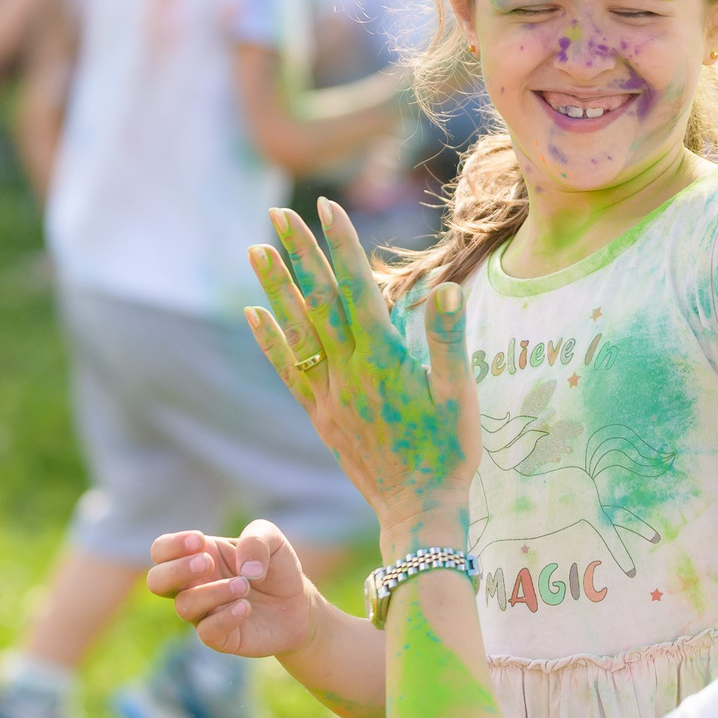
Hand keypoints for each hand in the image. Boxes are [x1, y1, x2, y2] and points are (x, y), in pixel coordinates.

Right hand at [147, 521, 323, 658]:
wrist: (299, 605)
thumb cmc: (276, 568)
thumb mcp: (273, 540)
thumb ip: (256, 540)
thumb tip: (244, 569)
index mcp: (199, 556)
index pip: (161, 550)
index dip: (172, 546)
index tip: (200, 541)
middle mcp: (194, 586)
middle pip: (156, 582)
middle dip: (176, 571)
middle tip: (208, 563)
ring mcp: (204, 613)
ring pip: (184, 606)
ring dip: (212, 592)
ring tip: (244, 585)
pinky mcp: (221, 638)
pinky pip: (207, 632)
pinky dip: (225, 617)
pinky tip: (246, 607)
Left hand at [247, 199, 475, 534]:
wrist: (419, 511)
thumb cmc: (450, 452)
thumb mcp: (462, 397)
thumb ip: (449, 341)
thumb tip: (444, 289)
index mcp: (386, 360)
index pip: (357, 288)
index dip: (341, 245)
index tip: (325, 207)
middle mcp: (351, 372)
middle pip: (319, 301)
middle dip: (298, 254)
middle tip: (278, 213)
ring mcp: (331, 395)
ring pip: (297, 331)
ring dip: (275, 288)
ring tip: (255, 250)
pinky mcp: (322, 416)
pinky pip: (290, 370)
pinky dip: (271, 340)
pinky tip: (255, 314)